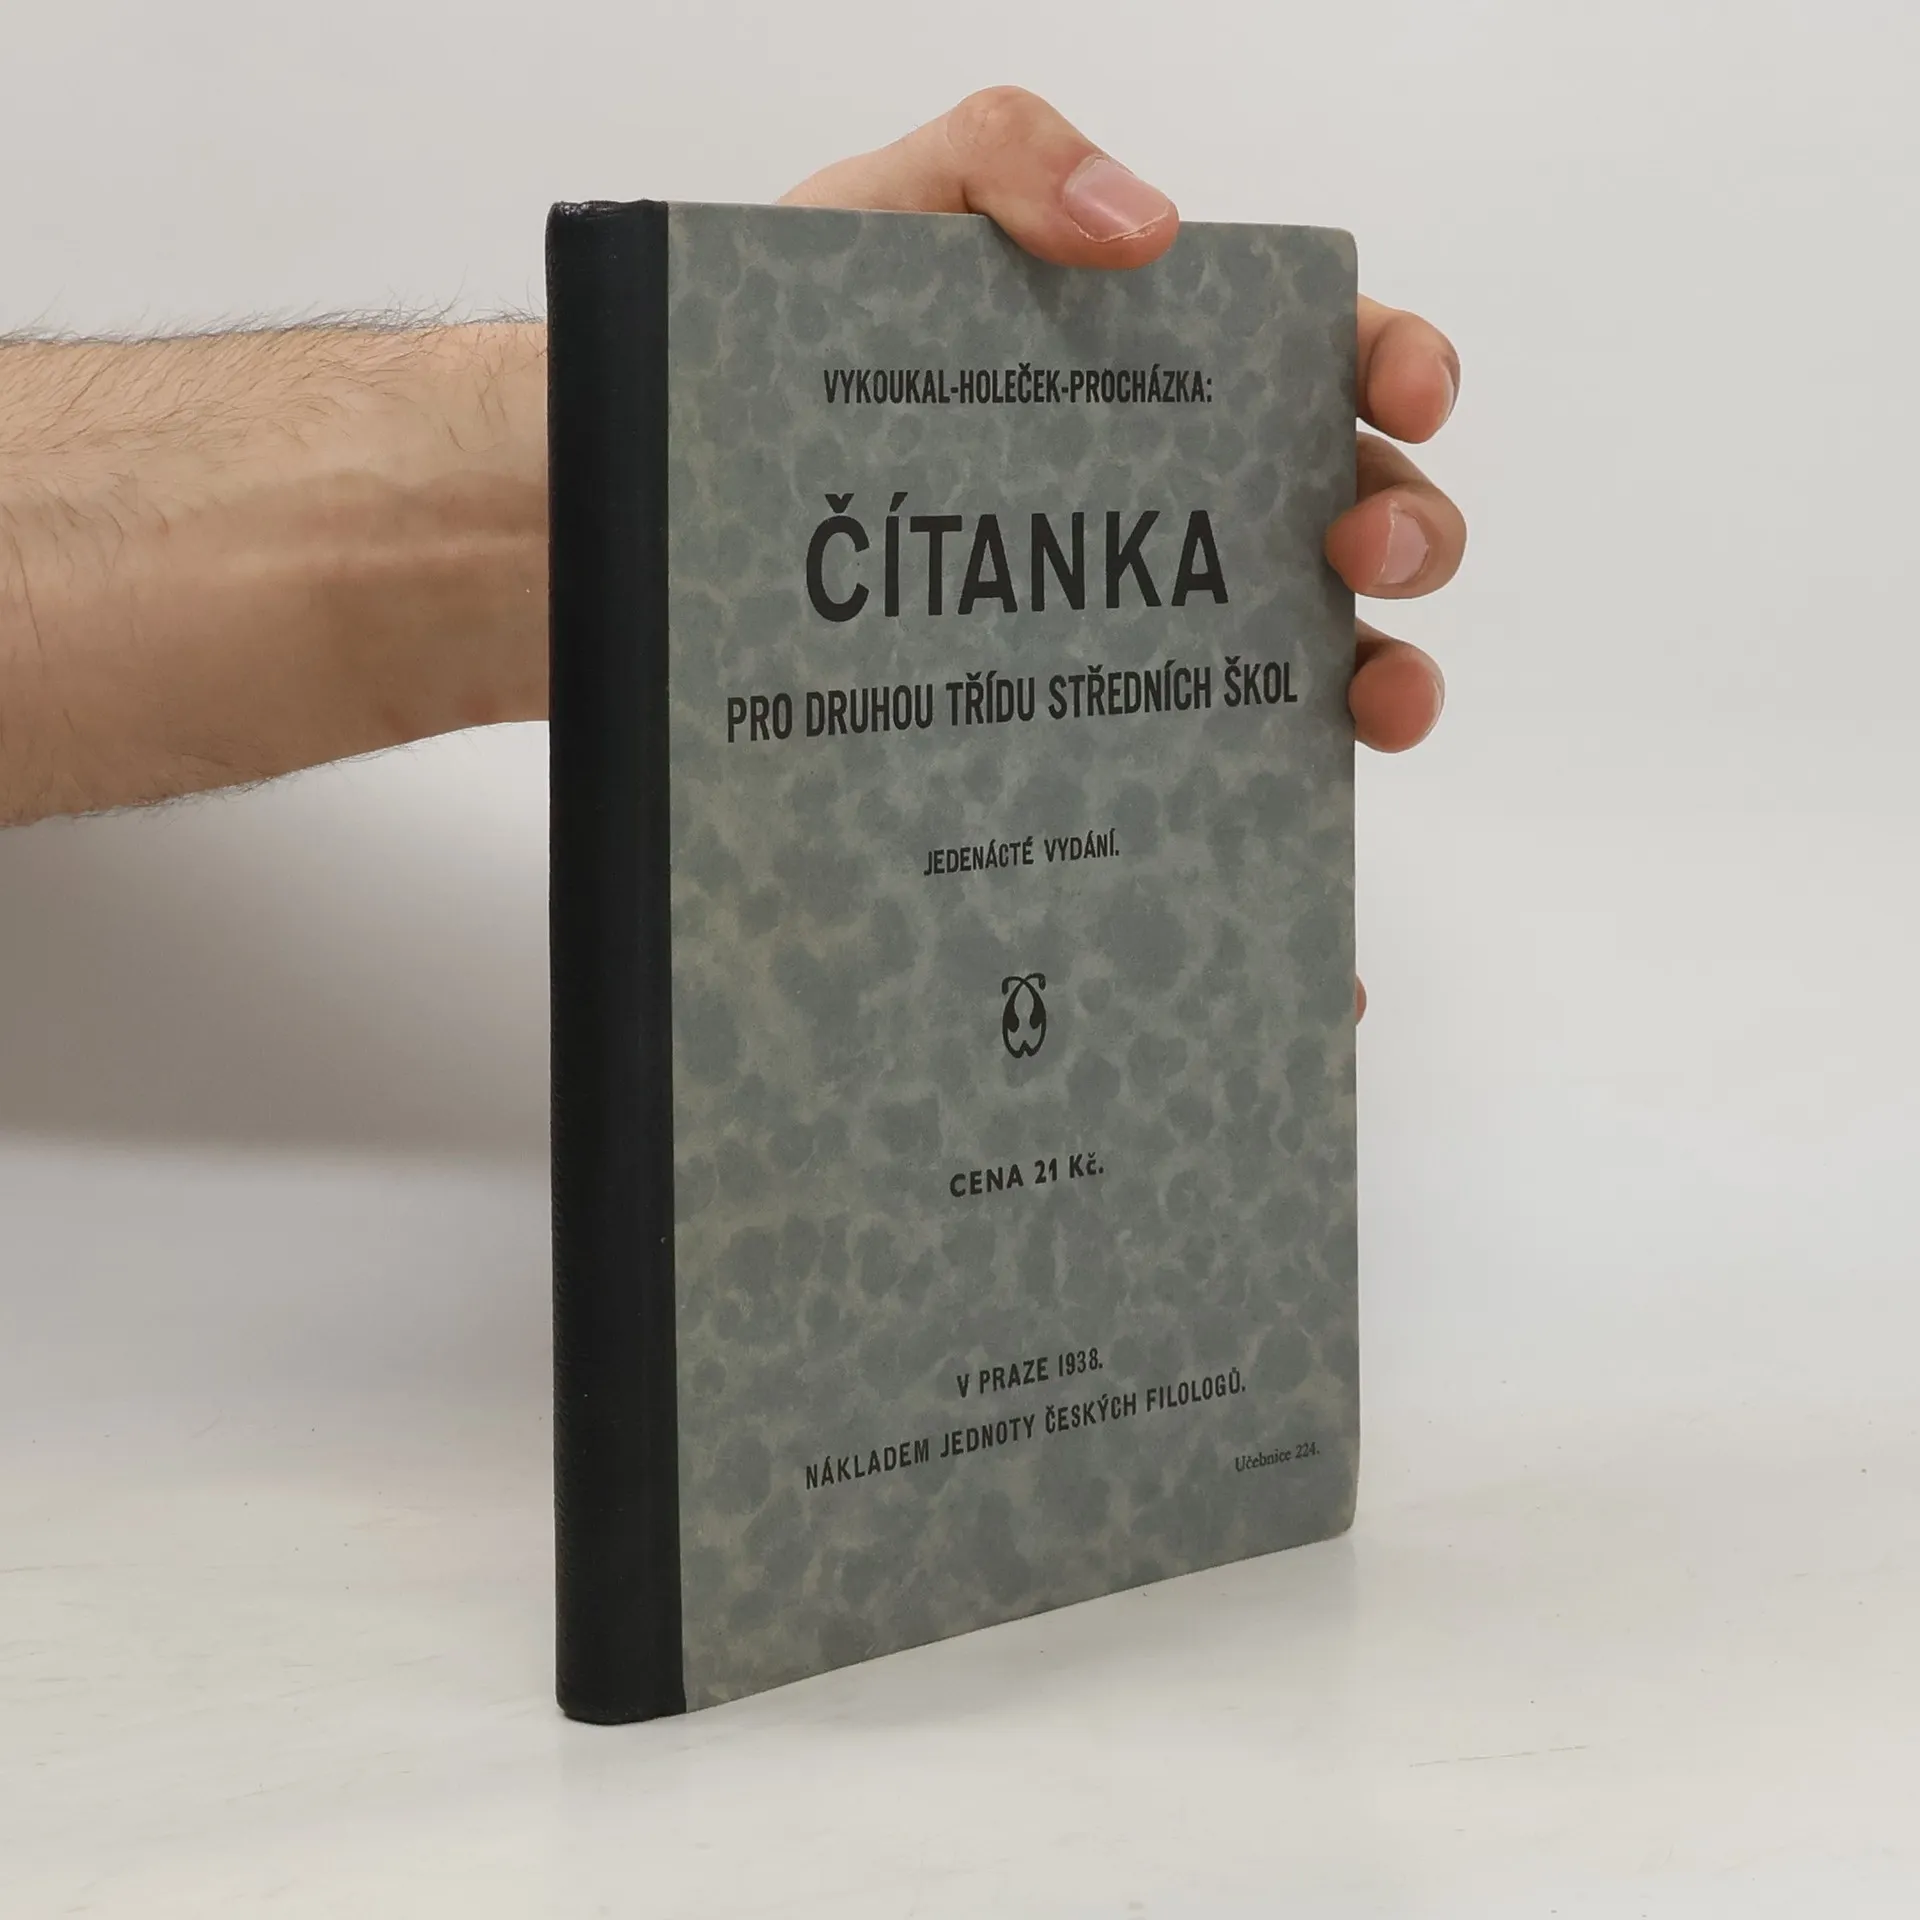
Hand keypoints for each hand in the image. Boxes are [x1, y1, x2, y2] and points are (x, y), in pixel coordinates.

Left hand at [784, 88, 1461, 1020]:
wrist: (671, 504)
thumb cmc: (785, 356)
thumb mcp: (883, 210)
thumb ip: (1008, 156)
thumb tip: (1149, 227)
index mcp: (1165, 371)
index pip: (1329, 358)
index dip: (1399, 364)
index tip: (1399, 393)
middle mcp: (1185, 509)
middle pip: (1362, 518)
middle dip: (1408, 529)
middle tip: (1351, 548)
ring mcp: (1150, 635)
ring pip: (1329, 664)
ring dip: (1392, 680)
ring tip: (1368, 704)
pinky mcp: (1096, 740)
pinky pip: (1223, 794)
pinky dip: (1288, 838)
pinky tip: (1301, 881)